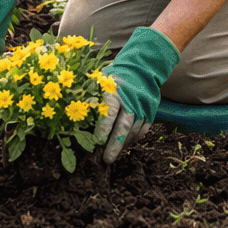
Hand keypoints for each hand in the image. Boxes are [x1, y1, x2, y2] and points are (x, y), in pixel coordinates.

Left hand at [93, 26, 179, 162]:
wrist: (142, 67)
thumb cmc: (114, 76)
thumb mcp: (100, 80)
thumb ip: (91, 97)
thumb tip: (76, 117)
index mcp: (115, 90)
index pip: (109, 112)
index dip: (103, 128)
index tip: (96, 141)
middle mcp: (131, 99)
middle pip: (124, 126)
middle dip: (114, 145)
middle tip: (107, 160)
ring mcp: (143, 106)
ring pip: (134, 131)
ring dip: (123, 145)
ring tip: (113, 154)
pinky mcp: (151, 111)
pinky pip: (143, 130)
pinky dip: (134, 139)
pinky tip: (125, 144)